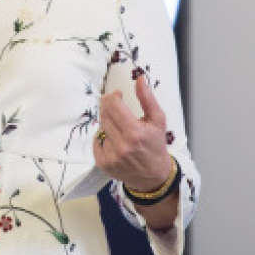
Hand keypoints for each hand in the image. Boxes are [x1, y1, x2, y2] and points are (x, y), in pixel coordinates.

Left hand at [94, 74, 170, 191]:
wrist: (154, 176)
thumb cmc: (156, 146)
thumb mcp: (158, 120)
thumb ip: (147, 98)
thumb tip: (138, 78)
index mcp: (135, 132)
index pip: (112, 105)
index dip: (113, 96)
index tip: (118, 95)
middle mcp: (121, 145)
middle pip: (104, 114)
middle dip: (109, 107)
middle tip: (118, 109)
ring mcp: (111, 155)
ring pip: (101, 126)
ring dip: (108, 122)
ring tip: (121, 129)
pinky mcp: (103, 163)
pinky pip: (97, 141)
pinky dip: (104, 138)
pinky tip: (116, 141)